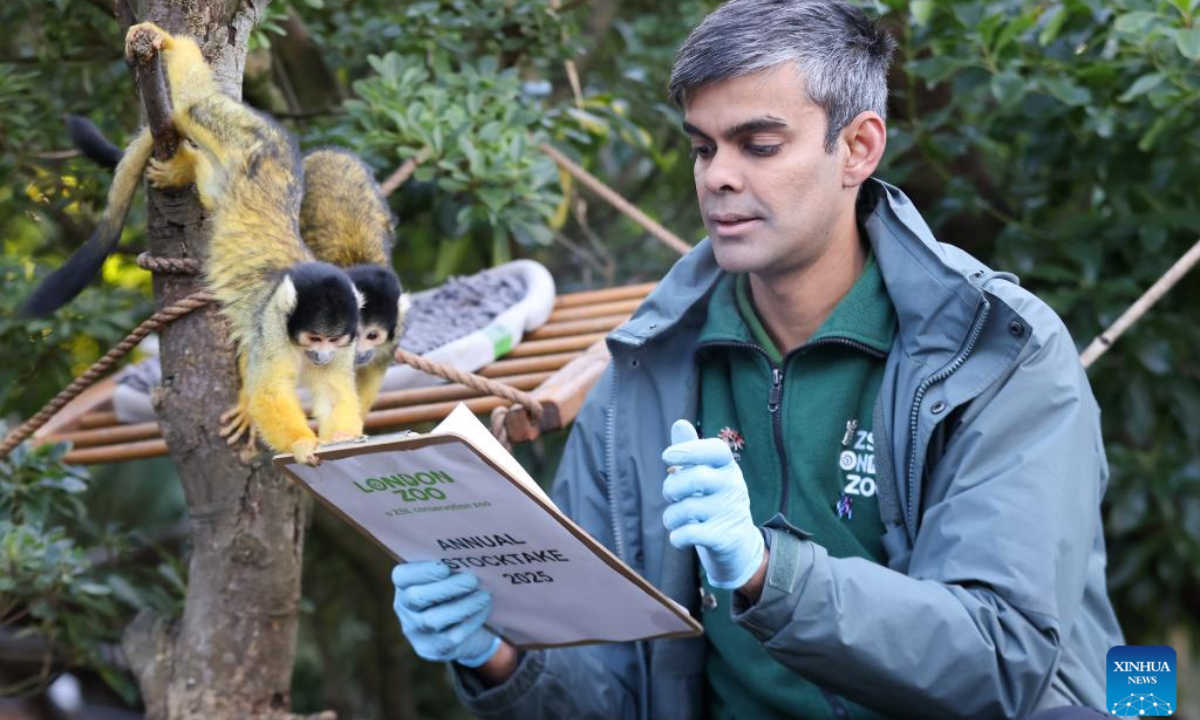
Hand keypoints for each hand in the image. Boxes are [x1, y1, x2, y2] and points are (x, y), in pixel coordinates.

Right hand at [391, 561, 500, 667]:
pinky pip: (449, 637)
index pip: (402, 576)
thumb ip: (451, 565)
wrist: (464, 626)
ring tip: (483, 596)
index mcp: (404, 584)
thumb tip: (468, 554)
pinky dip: (469, 622)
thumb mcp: (449, 576)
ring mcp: (416, 631)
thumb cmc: (456, 590)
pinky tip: (483, 610)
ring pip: (432, 620)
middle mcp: (404, 608)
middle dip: (446, 589)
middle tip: (472, 580)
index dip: (421, 572)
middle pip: (416, 598)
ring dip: (461, 607)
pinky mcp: (432, 649)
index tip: (444, 567)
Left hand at [661, 419, 764, 589]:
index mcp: (728, 467)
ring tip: (675, 519)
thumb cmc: (714, 502)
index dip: (689, 449)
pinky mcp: (724, 538)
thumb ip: (691, 452)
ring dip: (670, 517)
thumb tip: (680, 423)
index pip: (715, 450)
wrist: (738, 544)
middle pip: (693, 478)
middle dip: (670, 488)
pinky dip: (676, 537)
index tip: (666, 456)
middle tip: (671, 496)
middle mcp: (733, 486)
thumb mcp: (706, 475)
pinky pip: (687, 534)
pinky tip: (680, 536)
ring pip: (684, 509)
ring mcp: (730, 512)